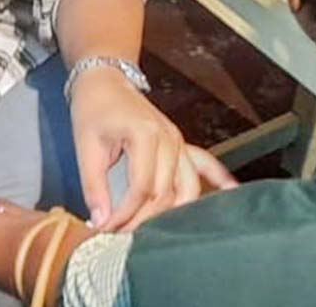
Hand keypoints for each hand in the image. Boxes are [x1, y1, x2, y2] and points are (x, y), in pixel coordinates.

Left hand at [68, 67, 236, 231]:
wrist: (106, 82)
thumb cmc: (95, 108)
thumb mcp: (85, 146)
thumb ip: (94, 186)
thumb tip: (100, 220)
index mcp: (145, 136)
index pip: (142, 188)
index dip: (125, 214)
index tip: (106, 228)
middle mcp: (169, 139)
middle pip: (166, 193)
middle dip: (143, 220)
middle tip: (119, 234)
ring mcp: (179, 142)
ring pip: (187, 187)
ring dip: (171, 213)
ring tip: (151, 231)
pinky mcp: (181, 144)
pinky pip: (206, 163)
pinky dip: (219, 179)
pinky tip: (230, 192)